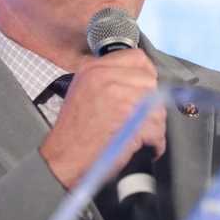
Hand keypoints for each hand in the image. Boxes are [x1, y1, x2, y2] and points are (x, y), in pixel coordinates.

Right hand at [38, 48, 166, 189]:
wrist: (62, 161)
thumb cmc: (73, 134)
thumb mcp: (83, 92)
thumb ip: (109, 80)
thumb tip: (141, 81)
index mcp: (93, 69)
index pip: (138, 58)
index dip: (146, 77)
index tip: (146, 93)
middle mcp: (104, 77)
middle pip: (151, 82)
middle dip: (152, 105)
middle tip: (142, 121)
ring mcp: (117, 96)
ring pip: (157, 106)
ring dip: (154, 126)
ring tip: (140, 137)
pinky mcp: (127, 118)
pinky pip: (157, 128)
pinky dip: (155, 143)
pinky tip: (144, 147)